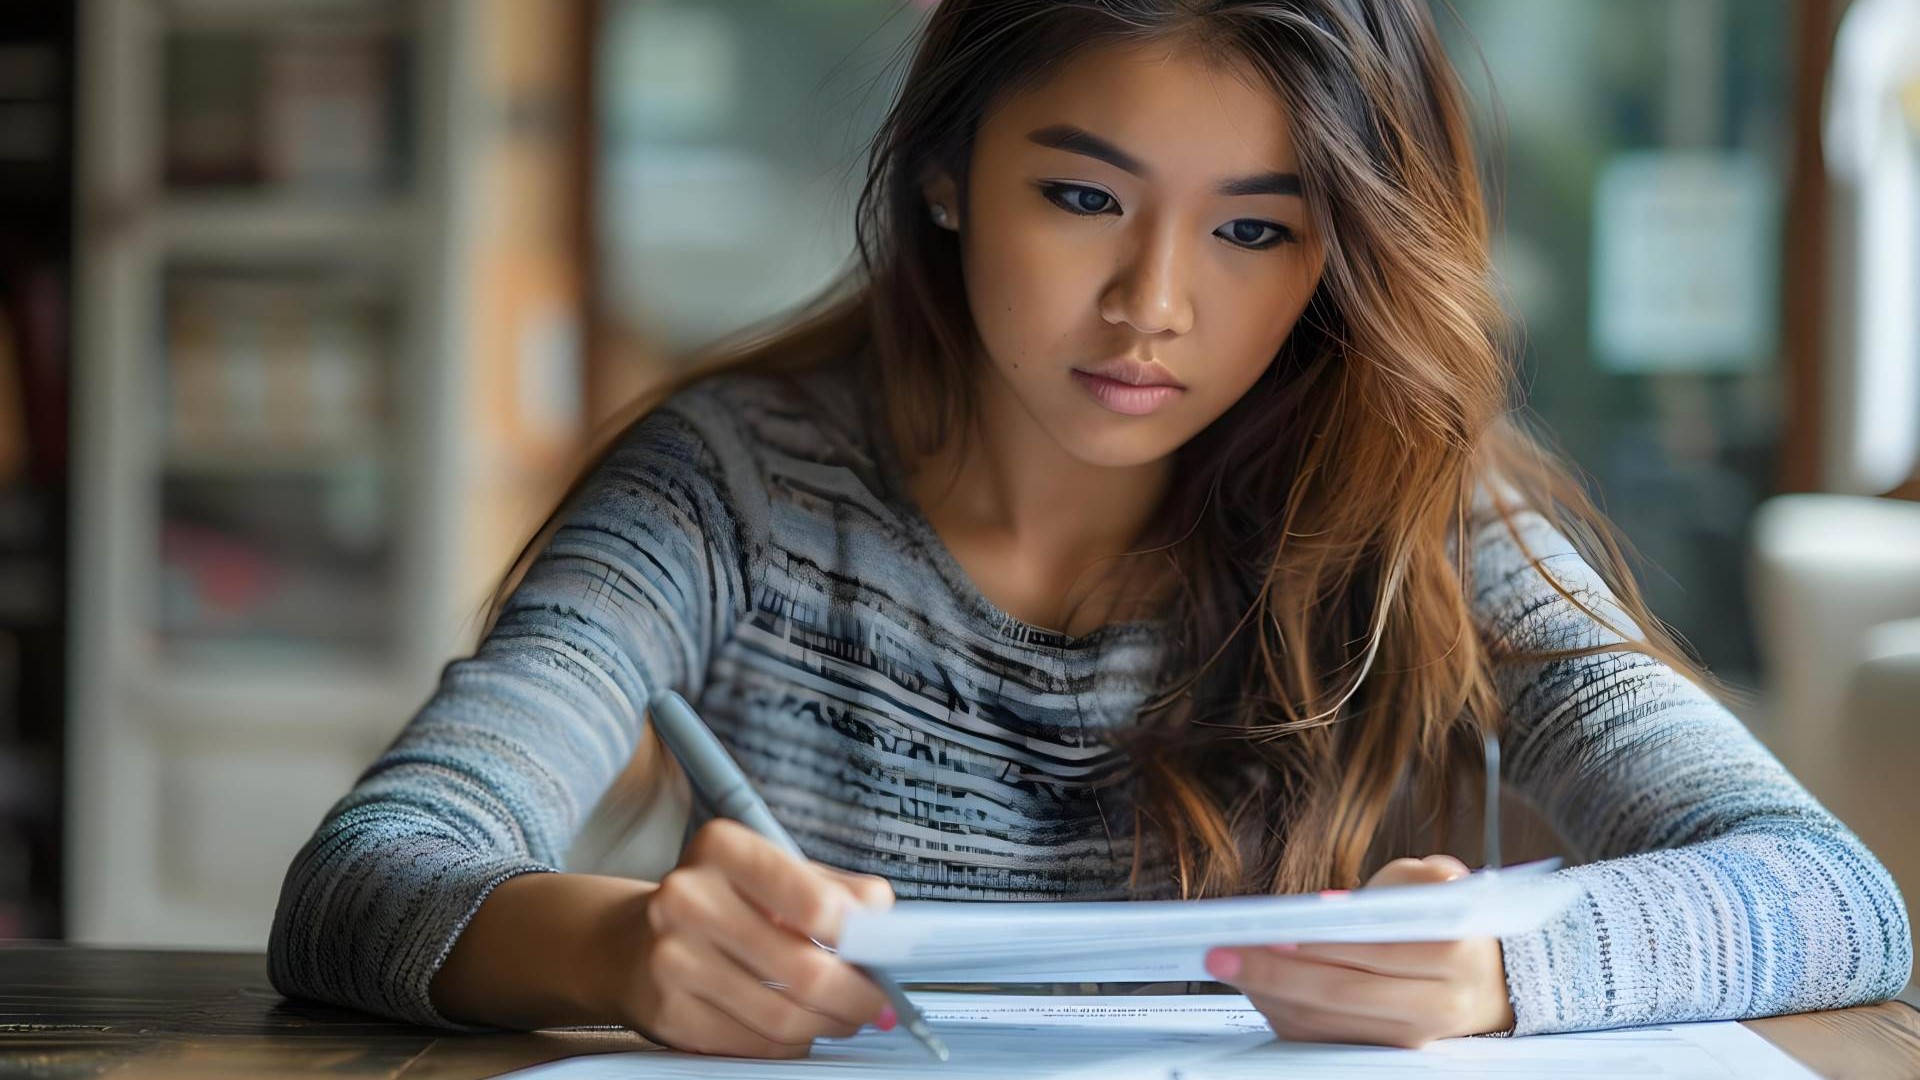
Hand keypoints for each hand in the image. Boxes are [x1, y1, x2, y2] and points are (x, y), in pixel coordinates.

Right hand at [610, 819, 897, 1057]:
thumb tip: (883, 917)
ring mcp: (673, 960)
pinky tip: (800, 1027)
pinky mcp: (670, 1014)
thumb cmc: (717, 902)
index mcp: (722, 849)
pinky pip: (754, 1045)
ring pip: (783, 1017)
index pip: (812, 900)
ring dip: (829, 1024)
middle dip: (858, 994)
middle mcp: (689, 899)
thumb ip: (832, 888)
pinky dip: (791, 1043)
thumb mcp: (770, 873)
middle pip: (805, 969)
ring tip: (846, 1015)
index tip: (883, 952)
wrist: (626, 943)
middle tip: (879, 1001)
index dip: (861, 936)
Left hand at [1204, 854, 1514, 1048]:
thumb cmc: (1450, 925)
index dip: (1319, 944)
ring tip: (1229, 966)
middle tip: (1222, 954)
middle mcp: (1437, 1006)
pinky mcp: (1385, 1056)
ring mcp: (1411, 1040)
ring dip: (1269, 996)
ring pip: (1327, 1024)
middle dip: (1275, 974)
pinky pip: (1324, 1040)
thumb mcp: (1438, 883)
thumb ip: (1395, 884)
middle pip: (1342, 994)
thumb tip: (1328, 909)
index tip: (1270, 931)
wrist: (1492, 985)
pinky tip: (1255, 987)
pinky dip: (1283, 1013)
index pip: (1375, 951)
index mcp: (1454, 955)